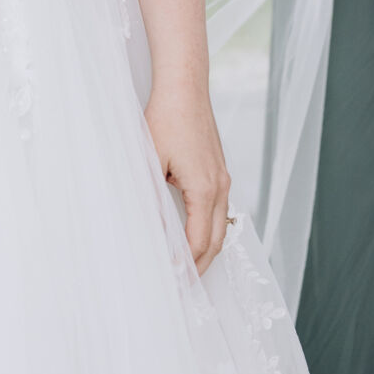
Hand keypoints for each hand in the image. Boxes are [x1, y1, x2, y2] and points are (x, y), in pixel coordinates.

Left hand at [145, 83, 230, 275]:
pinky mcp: (219, 169)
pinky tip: (195, 232)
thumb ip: (152, 198)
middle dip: (201, 266)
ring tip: (189, 266)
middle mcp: (220, 187)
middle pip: (216, 240)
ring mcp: (223, 177)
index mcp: (204, 189)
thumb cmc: (166, 119)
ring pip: (220, 225)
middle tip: (184, 285)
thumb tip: (151, 230)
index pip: (199, 242)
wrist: (185, 88)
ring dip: (207, 248)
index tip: (172, 280)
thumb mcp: (151, 160)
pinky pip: (219, 208)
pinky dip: (210, 228)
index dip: (186, 265)